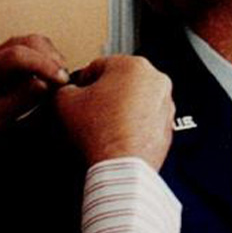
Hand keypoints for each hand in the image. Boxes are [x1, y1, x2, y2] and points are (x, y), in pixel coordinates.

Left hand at [0, 35, 69, 135]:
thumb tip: (44, 83)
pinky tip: (53, 81)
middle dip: (50, 58)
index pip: (16, 55)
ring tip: (59, 82)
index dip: (43, 65)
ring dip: (51, 58)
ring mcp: (0, 58)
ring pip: (33, 43)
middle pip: (27, 42)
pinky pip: (34, 52)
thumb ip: (17, 102)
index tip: (61, 81)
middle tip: (64, 83)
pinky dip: (48, 61)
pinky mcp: (9, 63)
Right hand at [54, 55, 174, 169]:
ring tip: (103, 127)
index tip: (78, 95)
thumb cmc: (100, 134)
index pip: (98, 66)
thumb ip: (64, 88)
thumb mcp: (65, 101)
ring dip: (119, 110)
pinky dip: (133, 125)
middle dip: (104, 95)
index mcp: (133, 65)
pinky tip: (117, 136)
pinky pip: (145, 120)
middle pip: (120, 82)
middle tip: (89, 112)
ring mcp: (165, 104)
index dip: (82, 83)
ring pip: (135, 101)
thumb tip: (68, 91)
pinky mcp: (167, 126)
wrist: (121, 167)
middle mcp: (155, 81)